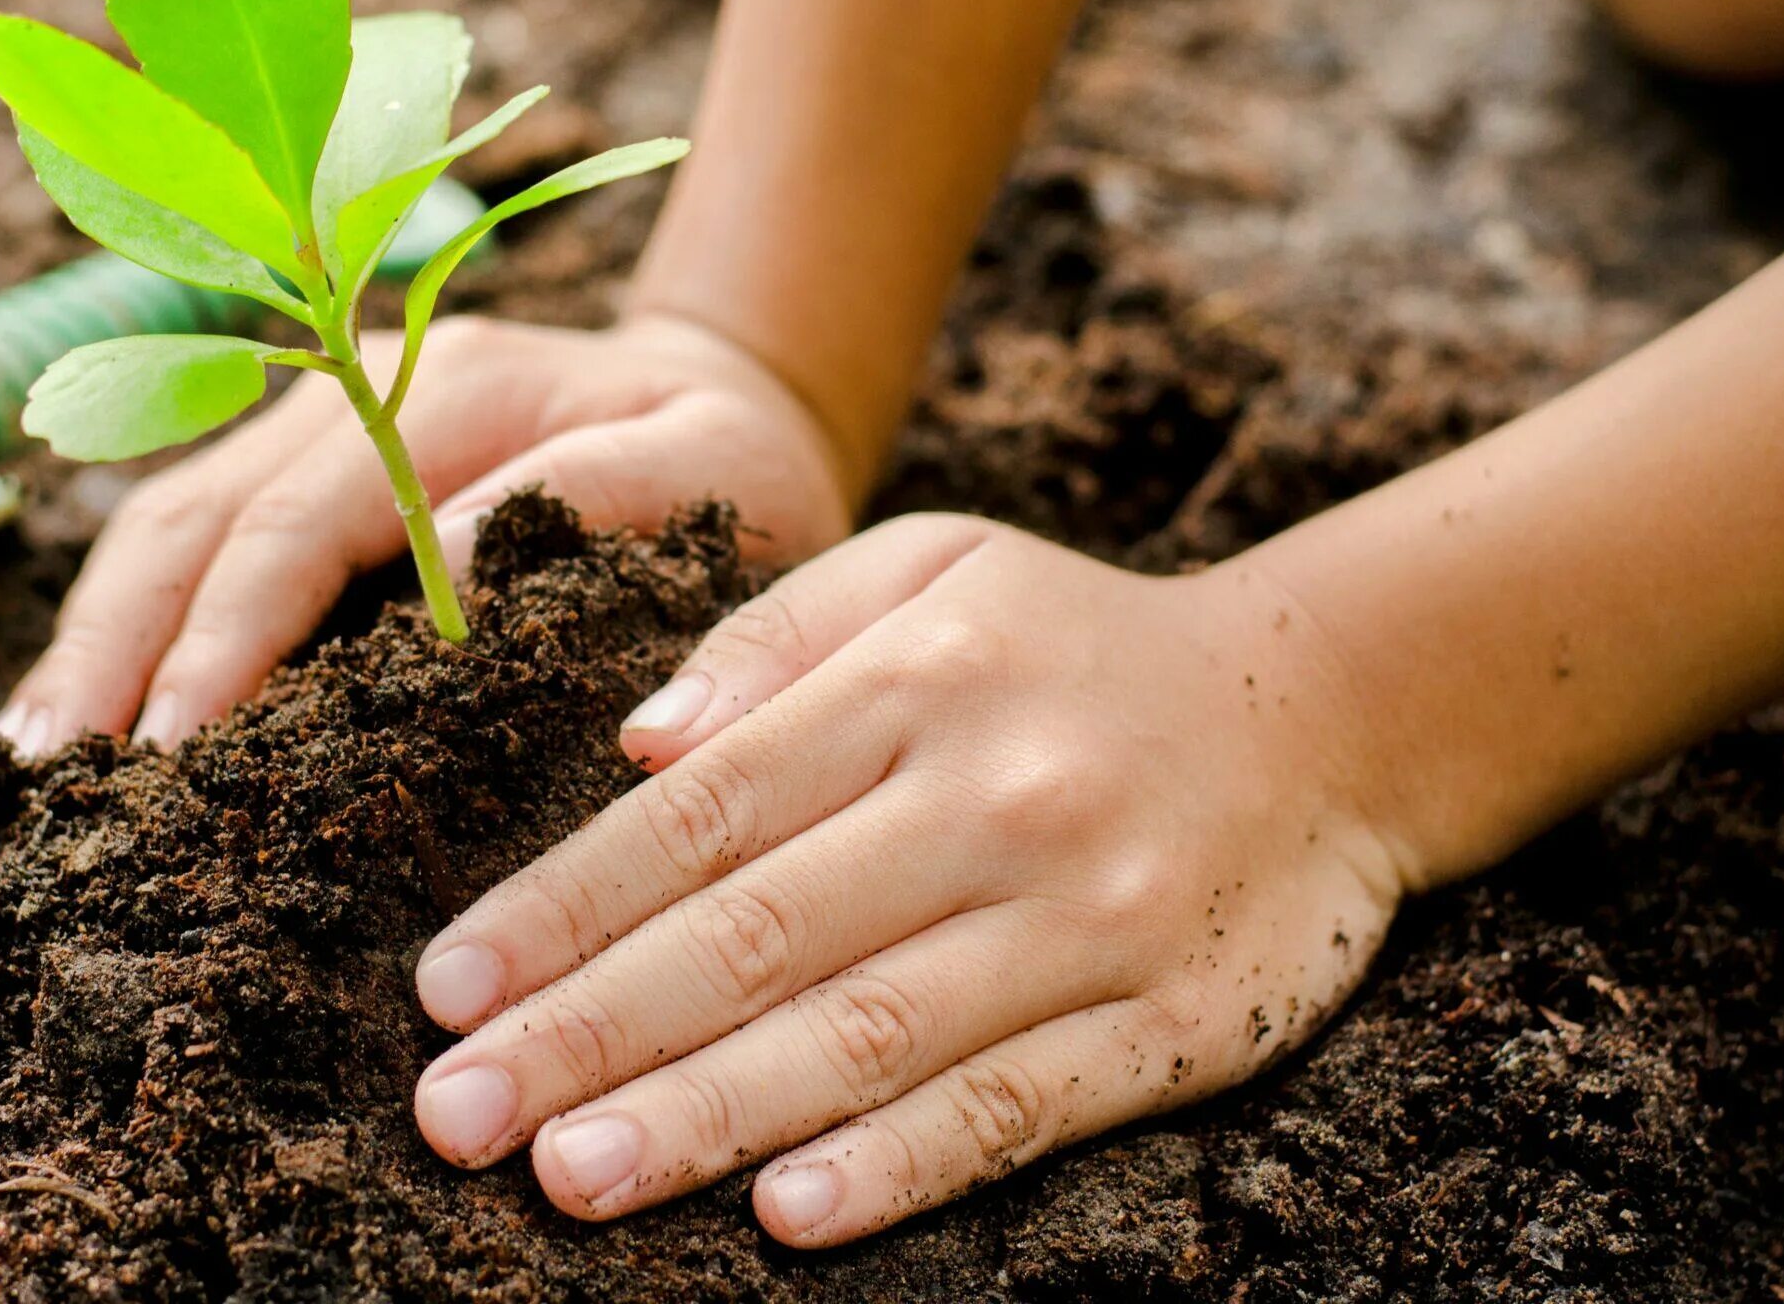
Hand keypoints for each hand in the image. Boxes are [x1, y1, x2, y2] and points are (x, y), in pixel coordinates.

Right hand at [0, 313, 852, 756]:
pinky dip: (129, 634)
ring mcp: (310, 428)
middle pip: (192, 517)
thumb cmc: (732, 459)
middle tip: (51, 784)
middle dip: (113, 646)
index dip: (229, 630)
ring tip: (32, 773)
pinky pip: (189, 550)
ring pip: (163, 529)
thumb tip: (458, 563)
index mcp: (445, 390)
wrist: (730, 399)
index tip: (173, 743)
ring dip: (93, 642)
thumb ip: (598, 499)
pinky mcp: (300, 479)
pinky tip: (84, 724)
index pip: (301, 518)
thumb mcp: (710, 470)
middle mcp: (349, 394)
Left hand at [405, 515, 1409, 1245]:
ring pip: (872, 1032)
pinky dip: (903, 1164)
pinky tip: (788, 1215)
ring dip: (708, 1113)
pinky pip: (1020, 1105)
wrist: (1338, 710)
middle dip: (591, 1029)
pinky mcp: (1177, 1022)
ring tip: (570, 1175)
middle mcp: (998, 794)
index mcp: (920, 676)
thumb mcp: (935, 568)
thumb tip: (639, 744)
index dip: (563, 905)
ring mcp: (1093, 914)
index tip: (446, 988)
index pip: (704, 810)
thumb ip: (779, 635)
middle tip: (453, 1117)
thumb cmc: (1079, 644)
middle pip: (761, 931)